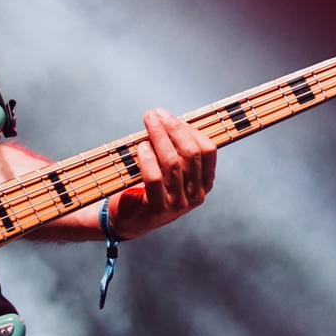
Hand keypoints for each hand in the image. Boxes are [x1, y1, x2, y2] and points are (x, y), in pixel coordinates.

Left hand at [111, 108, 216, 240]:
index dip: (189, 129)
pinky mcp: (158, 209)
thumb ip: (175, 150)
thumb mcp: (169, 172)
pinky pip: (155, 179)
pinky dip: (148, 159)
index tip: (169, 116)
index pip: (207, 150)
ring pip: (173, 163)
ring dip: (159, 137)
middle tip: (155, 114)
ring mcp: (178, 204)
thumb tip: (169, 118)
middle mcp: (196, 195)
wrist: (127, 221)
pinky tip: (141, 146)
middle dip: (173, 128)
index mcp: (204, 183)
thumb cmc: (148, 190)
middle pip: (191, 153)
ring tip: (148, 123)